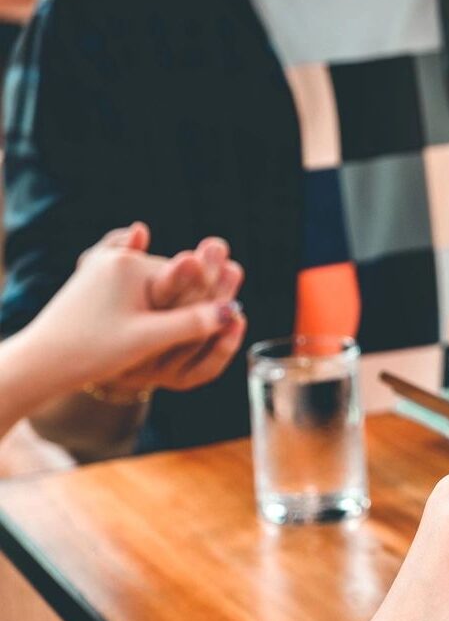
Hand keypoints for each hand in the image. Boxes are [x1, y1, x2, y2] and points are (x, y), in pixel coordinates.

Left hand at [22, 233, 242, 396]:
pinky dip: (152, 301)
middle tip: (225, 298)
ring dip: (173, 303)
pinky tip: (163, 312)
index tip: (236, 304)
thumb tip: (234, 311)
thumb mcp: (149, 338)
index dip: (210, 294)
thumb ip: (193, 323)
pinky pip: (138, 289)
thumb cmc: (92, 350)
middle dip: (194, 296)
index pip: (188, 276)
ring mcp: (103, 269)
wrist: (39, 362)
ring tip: (198, 320)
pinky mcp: (95, 283)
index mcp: (131, 263)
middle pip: (173, 279)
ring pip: (156, 286)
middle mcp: (116, 258)